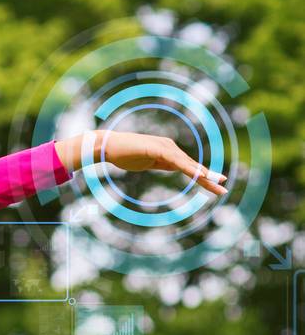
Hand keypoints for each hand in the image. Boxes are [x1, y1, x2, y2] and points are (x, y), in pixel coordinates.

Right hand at [55, 130, 227, 196]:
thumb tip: (171, 167)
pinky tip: (198, 175)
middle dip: (209, 177)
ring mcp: (165, 147)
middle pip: (192, 165)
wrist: (109, 146)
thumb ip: (160, 163)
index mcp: (168, 152)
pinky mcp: (158, 149)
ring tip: (216, 183)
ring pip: (188, 164)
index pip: (189, 167)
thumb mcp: (147, 162)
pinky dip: (188, 168)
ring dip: (203, 174)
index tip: (216, 185)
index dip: (203, 176)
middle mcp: (170, 148)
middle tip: (225, 187)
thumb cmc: (125, 154)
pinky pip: (177, 161)